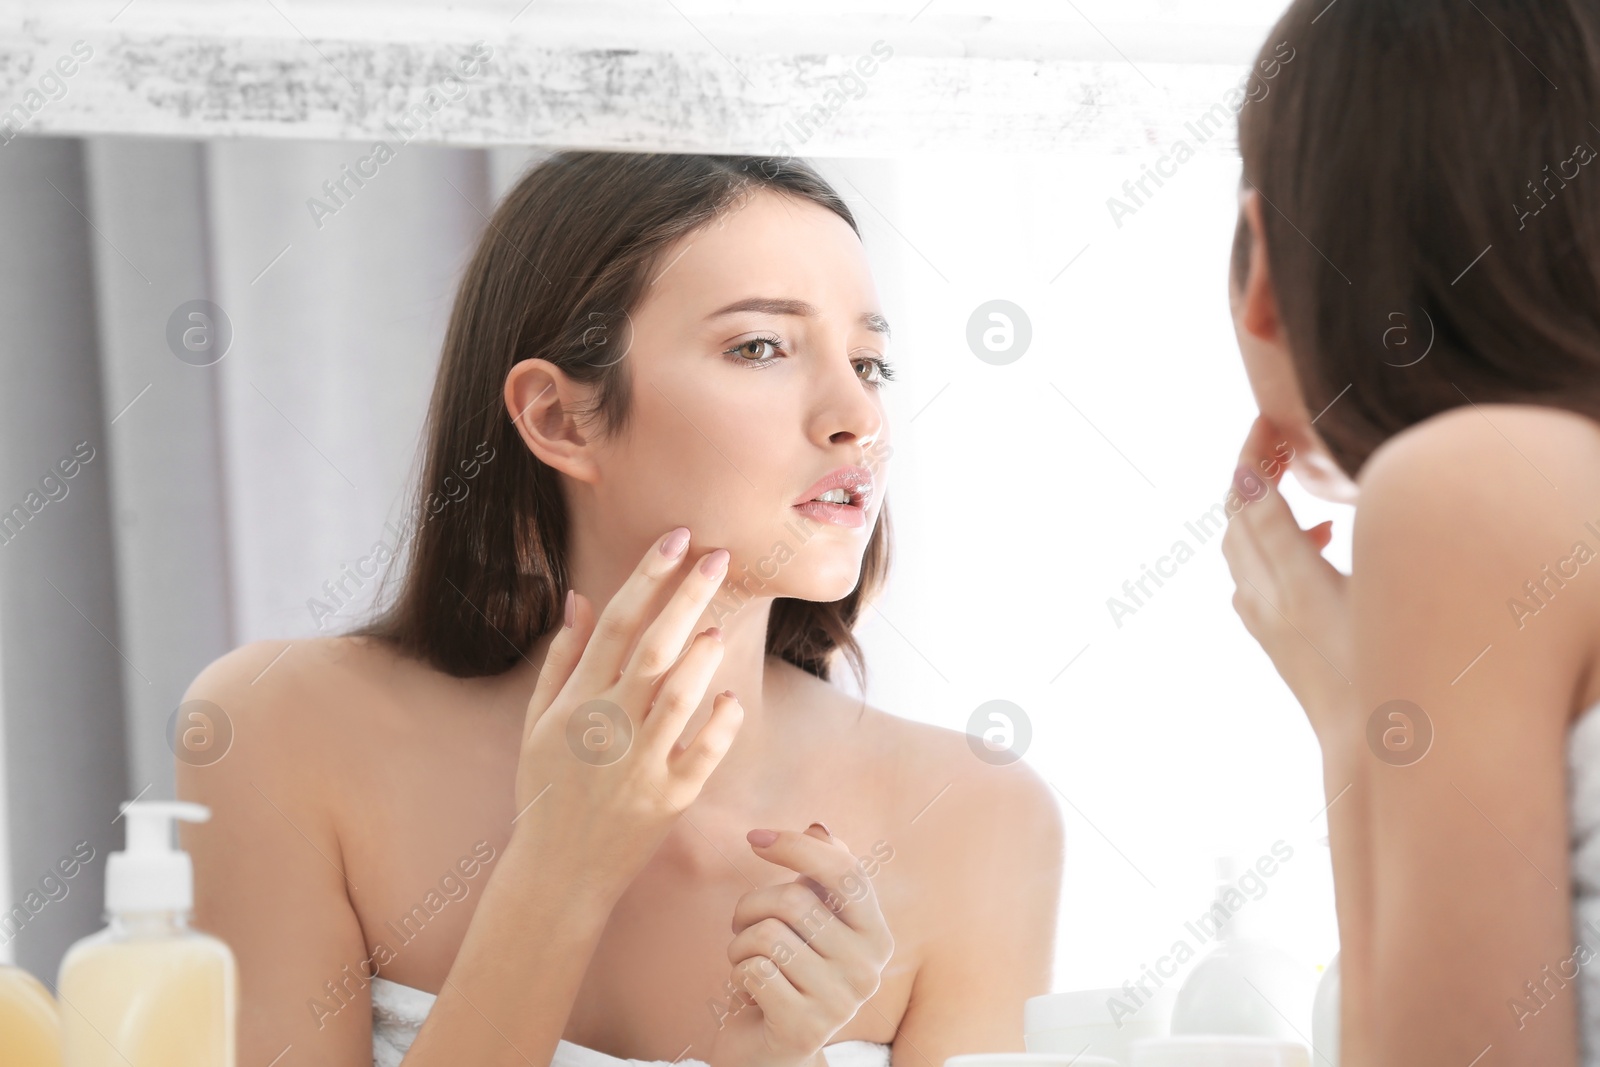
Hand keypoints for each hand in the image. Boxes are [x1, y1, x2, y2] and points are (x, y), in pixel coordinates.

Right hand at [513, 526, 743, 892]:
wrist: (559, 872)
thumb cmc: (548, 790)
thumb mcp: (538, 723)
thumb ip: (562, 660)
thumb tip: (580, 598)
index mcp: (575, 703)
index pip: (616, 623)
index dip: (647, 576)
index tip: (676, 540)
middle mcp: (608, 728)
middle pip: (654, 648)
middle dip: (686, 596)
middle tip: (717, 556)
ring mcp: (641, 764)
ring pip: (680, 695)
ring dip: (703, 654)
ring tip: (717, 627)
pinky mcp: (671, 799)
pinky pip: (705, 752)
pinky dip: (720, 721)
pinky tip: (726, 697)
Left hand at [707, 824, 894, 1066]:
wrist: (772, 1047)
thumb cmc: (789, 970)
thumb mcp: (808, 919)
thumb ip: (820, 872)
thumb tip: (819, 828)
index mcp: (876, 934)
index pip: (845, 872)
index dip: (796, 846)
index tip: (754, 838)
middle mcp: (868, 969)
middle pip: (794, 902)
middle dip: (751, 906)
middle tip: (744, 925)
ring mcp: (840, 1002)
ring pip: (767, 936)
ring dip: (740, 944)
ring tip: (748, 961)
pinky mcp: (805, 1028)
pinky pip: (753, 970)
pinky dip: (737, 974)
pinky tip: (749, 991)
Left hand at [1221, 415, 1352, 737]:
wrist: (1366, 748)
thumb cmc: (1384, 672)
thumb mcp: (1364, 593)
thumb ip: (1315, 543)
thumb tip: (1290, 499)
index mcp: (1288, 580)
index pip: (1251, 498)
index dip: (1253, 453)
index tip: (1264, 421)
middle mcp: (1263, 599)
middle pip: (1236, 518)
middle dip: (1251, 473)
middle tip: (1279, 441)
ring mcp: (1264, 622)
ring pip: (1242, 548)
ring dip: (1260, 510)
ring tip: (1300, 490)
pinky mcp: (1274, 640)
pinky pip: (1255, 577)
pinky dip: (1271, 547)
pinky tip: (1317, 544)